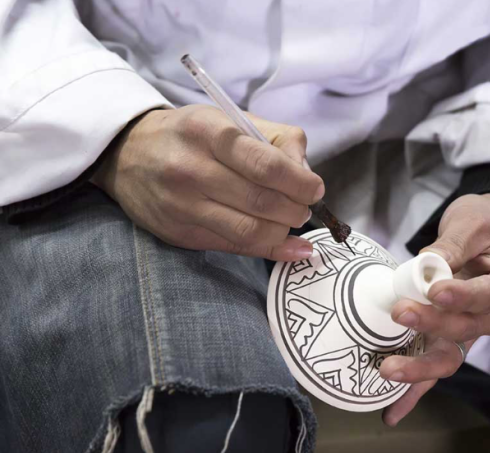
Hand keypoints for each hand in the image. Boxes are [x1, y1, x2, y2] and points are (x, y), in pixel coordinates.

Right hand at [91, 105, 324, 260]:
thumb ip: (278, 139)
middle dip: (297, 209)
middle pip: (263, 201)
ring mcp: (183, 206)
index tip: (316, 189)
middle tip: (305, 207)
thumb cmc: (192, 135)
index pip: (267, 165)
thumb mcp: (231, 119)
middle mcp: (192, 170)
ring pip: (250, 231)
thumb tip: (308, 174)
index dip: (301, 183)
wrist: (127, 153)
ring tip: (292, 222)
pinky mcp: (180, 234)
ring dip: (284, 232)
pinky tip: (291, 247)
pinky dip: (270, 250)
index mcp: (210, 133)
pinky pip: (234, 248)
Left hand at [380, 193, 489, 425]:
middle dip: (431, 324)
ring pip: (449, 357)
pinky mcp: (449, 338)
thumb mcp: (472, 222)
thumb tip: (428, 266)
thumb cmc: (487, 224)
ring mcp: (471, 332)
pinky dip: (415, 390)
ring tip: (388, 369)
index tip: (437, 290)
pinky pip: (433, 366)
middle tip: (400, 312)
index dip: (464, 296)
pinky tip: (392, 411)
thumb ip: (452, 245)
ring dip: (419, 368)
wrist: (489, 233)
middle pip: (465, 329)